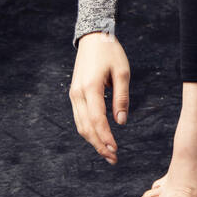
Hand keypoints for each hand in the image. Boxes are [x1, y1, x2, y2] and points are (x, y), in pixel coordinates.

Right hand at [69, 32, 129, 163]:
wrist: (93, 38)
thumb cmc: (111, 52)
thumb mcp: (122, 72)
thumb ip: (122, 97)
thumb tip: (121, 122)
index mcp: (91, 87)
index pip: (97, 119)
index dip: (105, 137)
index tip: (115, 149)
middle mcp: (78, 93)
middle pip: (86, 127)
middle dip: (99, 145)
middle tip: (113, 158)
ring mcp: (74, 94)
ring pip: (80, 125)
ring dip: (93, 141)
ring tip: (108, 153)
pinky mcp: (74, 94)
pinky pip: (79, 117)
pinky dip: (88, 130)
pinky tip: (99, 137)